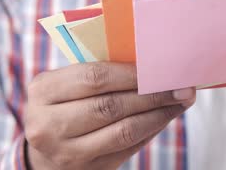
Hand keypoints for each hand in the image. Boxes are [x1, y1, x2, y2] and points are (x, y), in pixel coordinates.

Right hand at [24, 62, 194, 169]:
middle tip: (181, 87)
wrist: (44, 152)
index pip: (94, 77)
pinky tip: (164, 118)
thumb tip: (151, 66)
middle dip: (152, 95)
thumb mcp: (67, 84)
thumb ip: (99, 74)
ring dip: (158, 115)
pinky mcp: (86, 169)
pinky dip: (151, 130)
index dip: (132, 74)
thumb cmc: (63, 106)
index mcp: (44, 90)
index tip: (160, 69)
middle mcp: (48, 123)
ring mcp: (66, 151)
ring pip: (124, 130)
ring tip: (179, 102)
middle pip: (111, 106)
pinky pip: (128, 148)